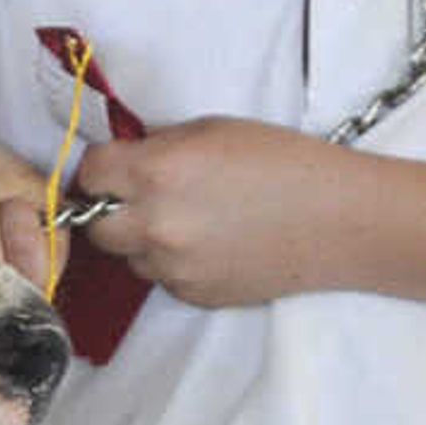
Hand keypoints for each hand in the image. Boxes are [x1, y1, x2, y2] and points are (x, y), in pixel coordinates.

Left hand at [68, 116, 361, 306]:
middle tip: (139, 196)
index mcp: (156, 173)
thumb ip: (157, 147)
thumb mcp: (211, 130)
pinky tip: (213, 243)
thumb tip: (124, 157)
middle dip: (109, 209)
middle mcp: (155, 225)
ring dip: (143, 238)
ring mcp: (172, 267)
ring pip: (129, 256)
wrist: (336, 220)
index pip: (88, 174)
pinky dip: (174, 262)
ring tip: (190, 219)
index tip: (114, 167)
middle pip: (94, 226)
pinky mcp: (192, 295)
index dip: (100, 168)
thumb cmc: (282, 161)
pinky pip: (162, 278)